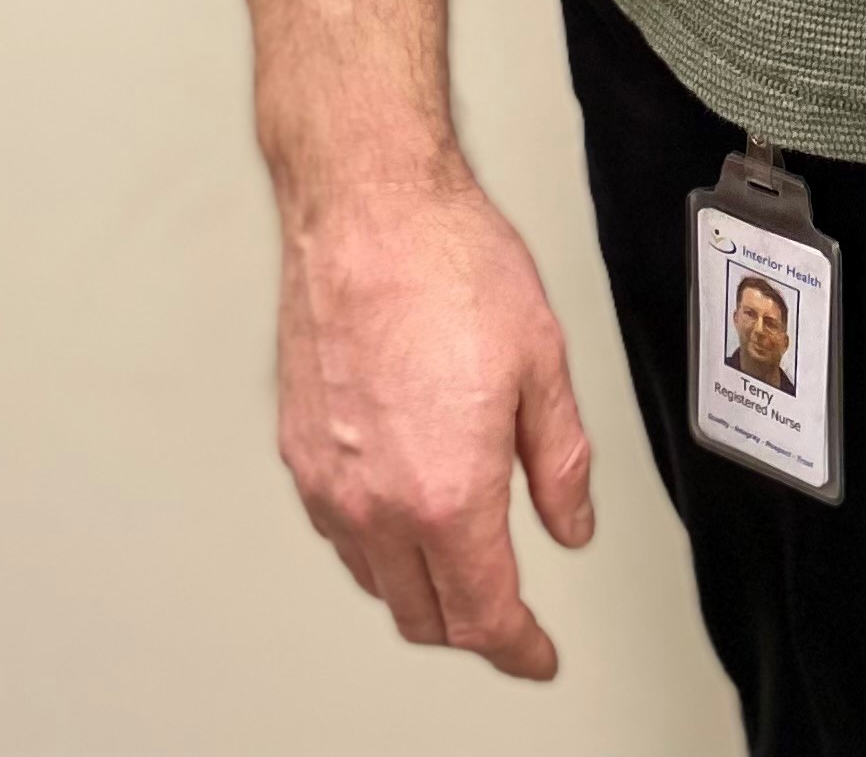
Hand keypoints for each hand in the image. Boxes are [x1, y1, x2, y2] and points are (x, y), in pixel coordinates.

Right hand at [274, 168, 594, 677]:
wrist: (367, 209)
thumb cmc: (449, 264)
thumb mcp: (542, 362)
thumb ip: (561, 460)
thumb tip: (569, 522)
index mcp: (447, 491)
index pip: (484, 614)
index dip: (519, 649)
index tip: (537, 656)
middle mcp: (376, 502)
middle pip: (424, 614)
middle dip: (472, 628)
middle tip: (508, 615)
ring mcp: (328, 482)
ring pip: (376, 580)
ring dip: (421, 589)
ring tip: (460, 563)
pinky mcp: (296, 452)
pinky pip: (339, 534)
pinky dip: (377, 547)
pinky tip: (403, 514)